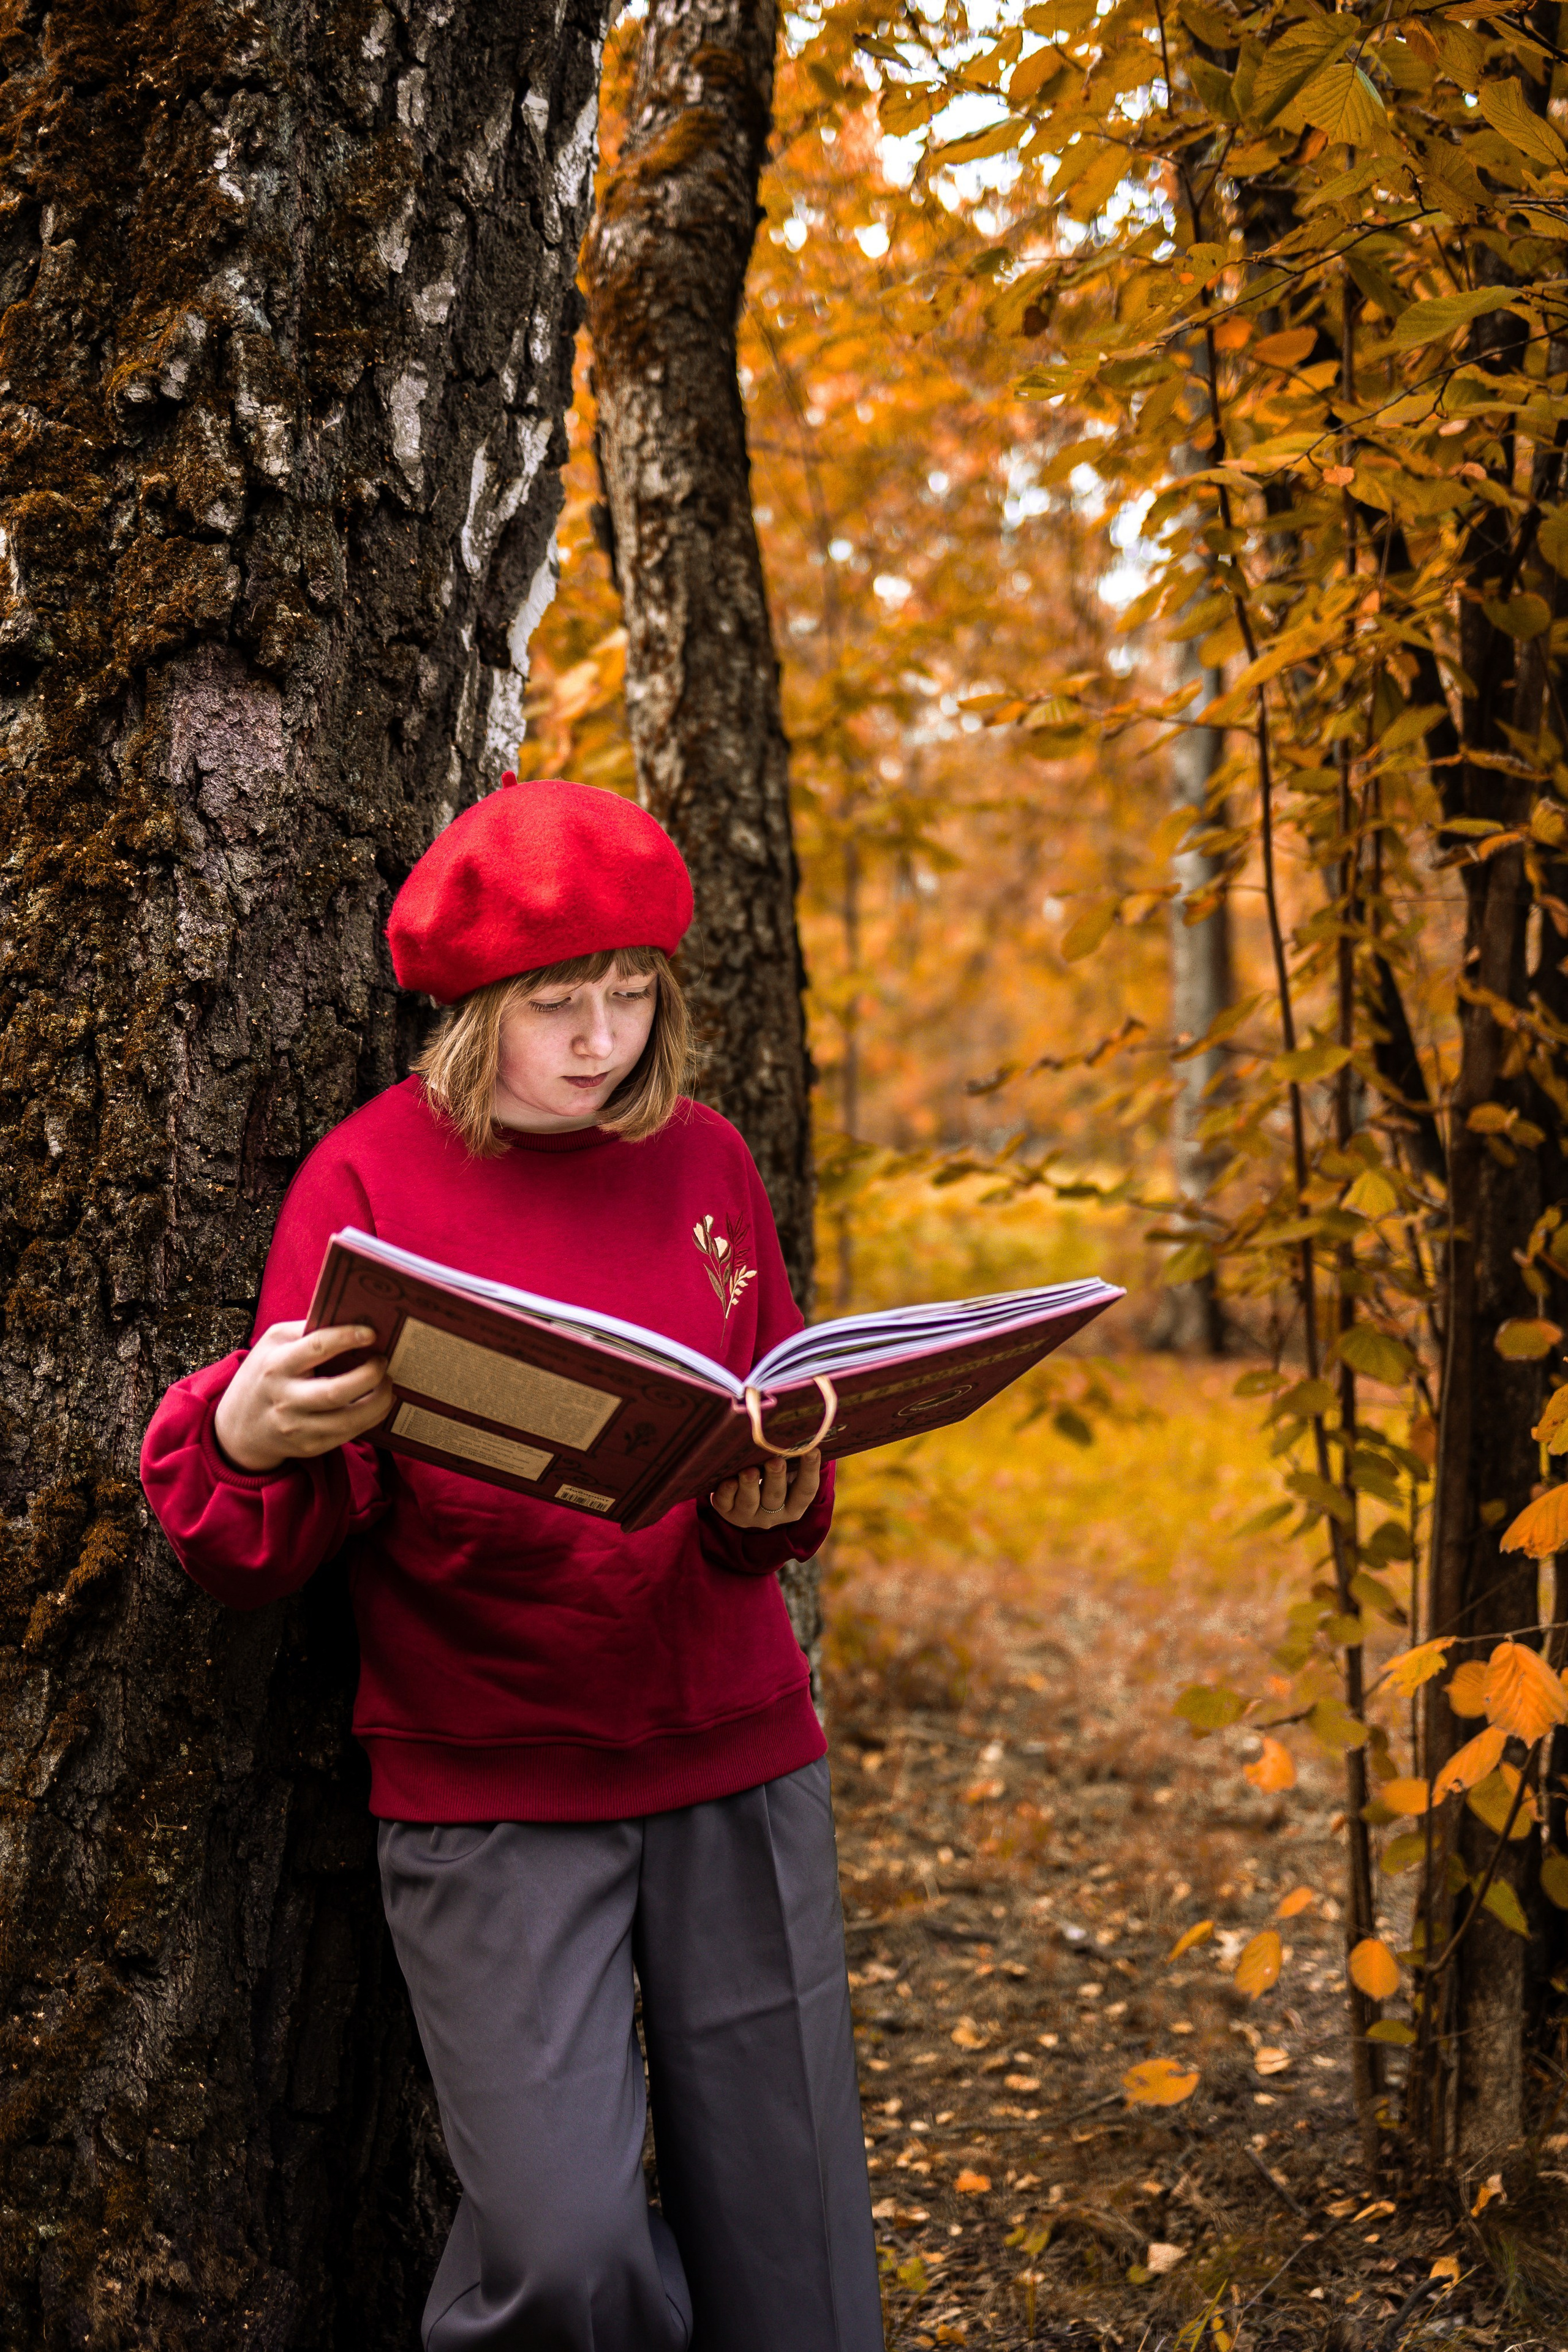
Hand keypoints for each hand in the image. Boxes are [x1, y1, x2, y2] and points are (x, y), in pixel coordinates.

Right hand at [213, 1321, 394, 1472]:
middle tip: (383, 1361)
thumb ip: (306, 1330)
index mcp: (276, 1365)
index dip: (347, 1338)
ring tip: (388, 1383)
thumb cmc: (265, 1372)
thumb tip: (351, 1317)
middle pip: (336, 1391)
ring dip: (379, 1401)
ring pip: (348, 1419)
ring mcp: (297, 1427)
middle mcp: (285, 1398)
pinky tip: (380, 1402)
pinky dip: (372, 1417)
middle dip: (370, 1375)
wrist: (239, 1426)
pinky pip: (348, 1434)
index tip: (371, 1333)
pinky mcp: (309, 1446)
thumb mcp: (273, 1343)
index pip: (316, 1348)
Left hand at [709, 1449, 821, 1530]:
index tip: (813, 1449)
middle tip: (775, 1461)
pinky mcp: (727, 1512)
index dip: (810, 1471)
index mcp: (793, 1506)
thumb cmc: (771, 1479)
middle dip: (775, 1478)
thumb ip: (792, 1458)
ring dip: (750, 1485)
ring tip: (749, 1470)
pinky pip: (726, 1504)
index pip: (806, 1491)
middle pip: (775, 1497)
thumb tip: (803, 1429)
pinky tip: (729, 1480)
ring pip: (750, 1503)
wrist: (742, 1502)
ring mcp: (748, 1516)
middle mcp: (772, 1514)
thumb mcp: (786, 1474)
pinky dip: (727, 1492)